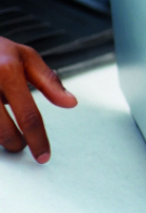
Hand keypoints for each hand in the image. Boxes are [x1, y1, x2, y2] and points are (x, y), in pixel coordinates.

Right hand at [0, 37, 77, 162]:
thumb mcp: (26, 57)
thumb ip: (49, 82)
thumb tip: (70, 103)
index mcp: (7, 71)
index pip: (28, 115)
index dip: (37, 139)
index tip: (43, 155)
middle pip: (3, 130)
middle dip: (15, 143)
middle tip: (21, 145)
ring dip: (0, 138)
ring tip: (8, 134)